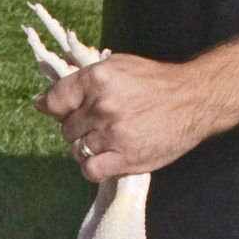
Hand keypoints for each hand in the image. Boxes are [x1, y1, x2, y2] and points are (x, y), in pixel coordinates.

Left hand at [37, 52, 219, 180]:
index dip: (57, 109)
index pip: (56, 100)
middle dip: (78, 129)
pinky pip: (91, 171)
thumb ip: (82, 81)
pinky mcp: (126, 157)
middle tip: (100, 126)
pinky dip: (94, 168)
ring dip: (88, 149)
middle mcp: (102, 106)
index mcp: (97, 79)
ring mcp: (113, 133)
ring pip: (77, 150)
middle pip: (66, 129)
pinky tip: (108, 160)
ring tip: (108, 141)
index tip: (65, 112)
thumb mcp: (118, 67)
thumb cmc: (155, 82)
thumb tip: (43, 101)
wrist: (195, 99)